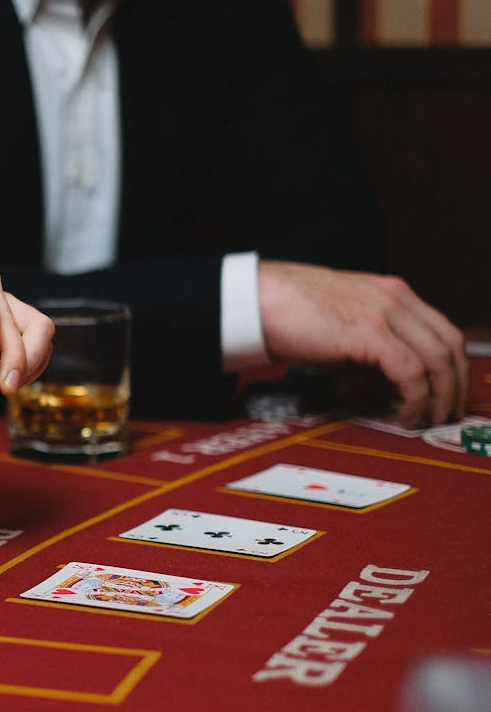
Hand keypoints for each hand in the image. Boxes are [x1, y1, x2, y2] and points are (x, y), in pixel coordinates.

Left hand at [0, 253, 54, 394]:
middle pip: (9, 315)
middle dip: (13, 354)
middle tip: (6, 387)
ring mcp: (4, 299)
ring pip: (37, 326)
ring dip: (30, 360)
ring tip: (9, 388)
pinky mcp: (18, 320)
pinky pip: (39, 341)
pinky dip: (32, 365)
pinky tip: (13, 383)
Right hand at [258, 260, 467, 427]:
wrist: (257, 300)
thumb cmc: (286, 313)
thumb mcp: (338, 329)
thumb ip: (363, 352)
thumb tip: (375, 386)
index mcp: (390, 292)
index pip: (443, 330)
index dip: (453, 366)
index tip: (448, 392)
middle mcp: (395, 298)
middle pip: (450, 344)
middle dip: (455, 385)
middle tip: (447, 412)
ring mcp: (385, 312)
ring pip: (438, 359)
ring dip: (440, 396)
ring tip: (429, 419)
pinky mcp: (370, 332)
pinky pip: (410, 372)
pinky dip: (415, 398)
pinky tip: (405, 413)